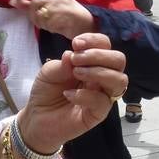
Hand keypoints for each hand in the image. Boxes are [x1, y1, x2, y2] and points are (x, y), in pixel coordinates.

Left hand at [11, 0, 94, 38]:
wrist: (83, 22)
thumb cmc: (65, 13)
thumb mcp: (49, 4)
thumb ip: (33, 2)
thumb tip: (17, 2)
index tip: (13, 2)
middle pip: (33, 2)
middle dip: (30, 13)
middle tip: (34, 19)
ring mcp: (57, 3)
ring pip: (37, 13)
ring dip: (39, 22)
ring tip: (48, 23)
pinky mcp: (60, 14)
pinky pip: (44, 22)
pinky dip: (47, 26)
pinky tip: (54, 26)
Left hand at [16, 34, 127, 151]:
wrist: (38, 118)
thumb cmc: (46, 92)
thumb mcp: (48, 73)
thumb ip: (61, 64)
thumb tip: (71, 55)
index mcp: (92, 63)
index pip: (106, 46)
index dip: (95, 41)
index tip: (76, 43)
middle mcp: (102, 78)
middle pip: (119, 60)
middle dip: (99, 55)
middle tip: (77, 60)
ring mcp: (103, 95)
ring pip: (120, 80)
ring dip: (98, 72)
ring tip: (76, 74)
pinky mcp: (98, 113)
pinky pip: (103, 101)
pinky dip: (85, 95)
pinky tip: (68, 94)